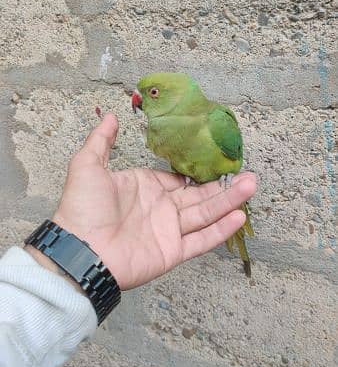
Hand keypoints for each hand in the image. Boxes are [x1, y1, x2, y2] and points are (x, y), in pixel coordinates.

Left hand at [51, 114, 255, 289]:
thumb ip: (101, 141)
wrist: (79, 250)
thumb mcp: (87, 165)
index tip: (217, 160)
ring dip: (229, 201)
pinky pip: (201, 240)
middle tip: (247, 173)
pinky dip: (220, 230)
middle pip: (198, 195)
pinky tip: (239, 216)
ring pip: (205, 214)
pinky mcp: (172, 251)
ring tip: (252, 185)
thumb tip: (109, 115)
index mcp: (145, 187)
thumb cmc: (82, 208)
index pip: (177, 178)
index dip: (197, 171)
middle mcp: (160, 208)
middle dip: (223, 185)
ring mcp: (168, 231)